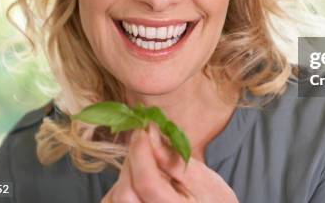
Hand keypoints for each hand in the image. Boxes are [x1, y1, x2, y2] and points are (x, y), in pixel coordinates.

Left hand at [102, 123, 238, 202]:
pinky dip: (120, 187)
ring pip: (115, 198)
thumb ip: (173, 158)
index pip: (147, 183)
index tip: (142, 129)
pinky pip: (112, 202)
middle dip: (132, 162)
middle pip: (126, 193)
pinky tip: (137, 180)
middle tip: (143, 143)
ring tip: (146, 164)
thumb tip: (149, 131)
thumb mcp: (201, 177)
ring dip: (126, 175)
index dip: (140, 153)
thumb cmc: (212, 199)